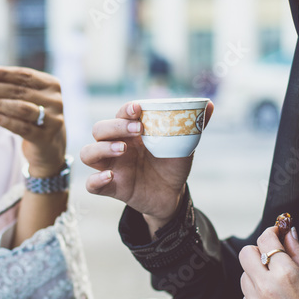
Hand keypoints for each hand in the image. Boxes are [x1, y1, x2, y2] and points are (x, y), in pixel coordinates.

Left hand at [0, 66, 66, 175]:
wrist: (49, 147)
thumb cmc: (32, 118)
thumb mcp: (27, 99)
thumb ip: (10, 88)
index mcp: (51, 84)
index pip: (23, 74)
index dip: (0, 72)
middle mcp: (55, 100)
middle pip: (19, 90)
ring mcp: (53, 119)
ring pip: (19, 107)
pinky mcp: (45, 137)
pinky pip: (20, 127)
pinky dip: (1, 119)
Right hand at [80, 101, 212, 233]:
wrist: (173, 194)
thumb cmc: (172, 163)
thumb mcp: (184, 143)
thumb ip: (193, 124)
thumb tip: (210, 104)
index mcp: (131, 131)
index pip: (120, 114)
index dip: (125, 110)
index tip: (138, 110)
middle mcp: (117, 145)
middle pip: (99, 129)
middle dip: (114, 127)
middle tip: (137, 131)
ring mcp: (111, 166)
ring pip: (88, 153)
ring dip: (101, 149)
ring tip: (122, 150)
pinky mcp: (111, 187)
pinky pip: (91, 184)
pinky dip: (96, 180)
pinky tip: (110, 177)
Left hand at [239, 222, 298, 298]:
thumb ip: (298, 252)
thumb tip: (288, 233)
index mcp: (285, 274)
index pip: (265, 240)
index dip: (271, 233)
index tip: (276, 235)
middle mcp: (266, 289)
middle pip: (245, 254)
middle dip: (259, 252)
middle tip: (273, 259)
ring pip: (244, 277)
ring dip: (257, 276)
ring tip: (277, 287)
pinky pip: (246, 298)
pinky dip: (256, 296)